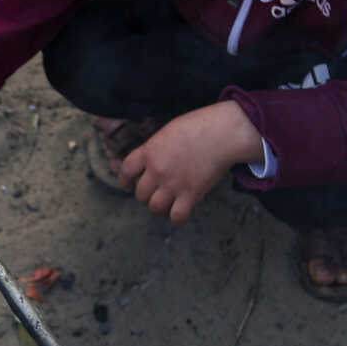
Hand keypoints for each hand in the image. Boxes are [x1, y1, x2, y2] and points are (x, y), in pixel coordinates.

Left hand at [118, 100, 265, 224]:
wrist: (221, 133)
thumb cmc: (199, 126)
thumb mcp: (168, 131)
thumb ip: (156, 148)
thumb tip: (152, 160)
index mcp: (149, 151)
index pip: (126, 170)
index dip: (124, 181)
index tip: (128, 185)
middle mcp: (157, 170)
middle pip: (140, 194)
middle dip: (146, 196)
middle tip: (155, 193)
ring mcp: (173, 184)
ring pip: (155, 207)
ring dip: (159, 208)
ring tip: (167, 204)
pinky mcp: (191, 195)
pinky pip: (177, 217)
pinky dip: (178, 219)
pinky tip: (181, 214)